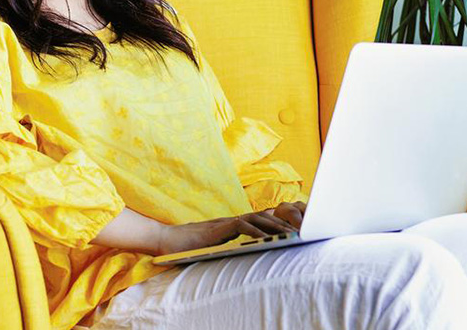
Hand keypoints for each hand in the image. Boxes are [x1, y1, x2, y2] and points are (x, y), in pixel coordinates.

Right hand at [153, 202, 304, 255]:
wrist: (166, 239)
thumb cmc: (189, 245)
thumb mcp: (216, 244)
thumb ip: (230, 243)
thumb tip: (247, 250)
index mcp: (233, 225)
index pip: (261, 220)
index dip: (278, 223)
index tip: (294, 230)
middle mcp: (232, 220)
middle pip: (264, 216)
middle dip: (283, 223)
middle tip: (301, 230)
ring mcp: (225, 222)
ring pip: (256, 219)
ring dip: (274, 226)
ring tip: (289, 234)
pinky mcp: (218, 228)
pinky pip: (241, 226)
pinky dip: (255, 230)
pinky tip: (265, 236)